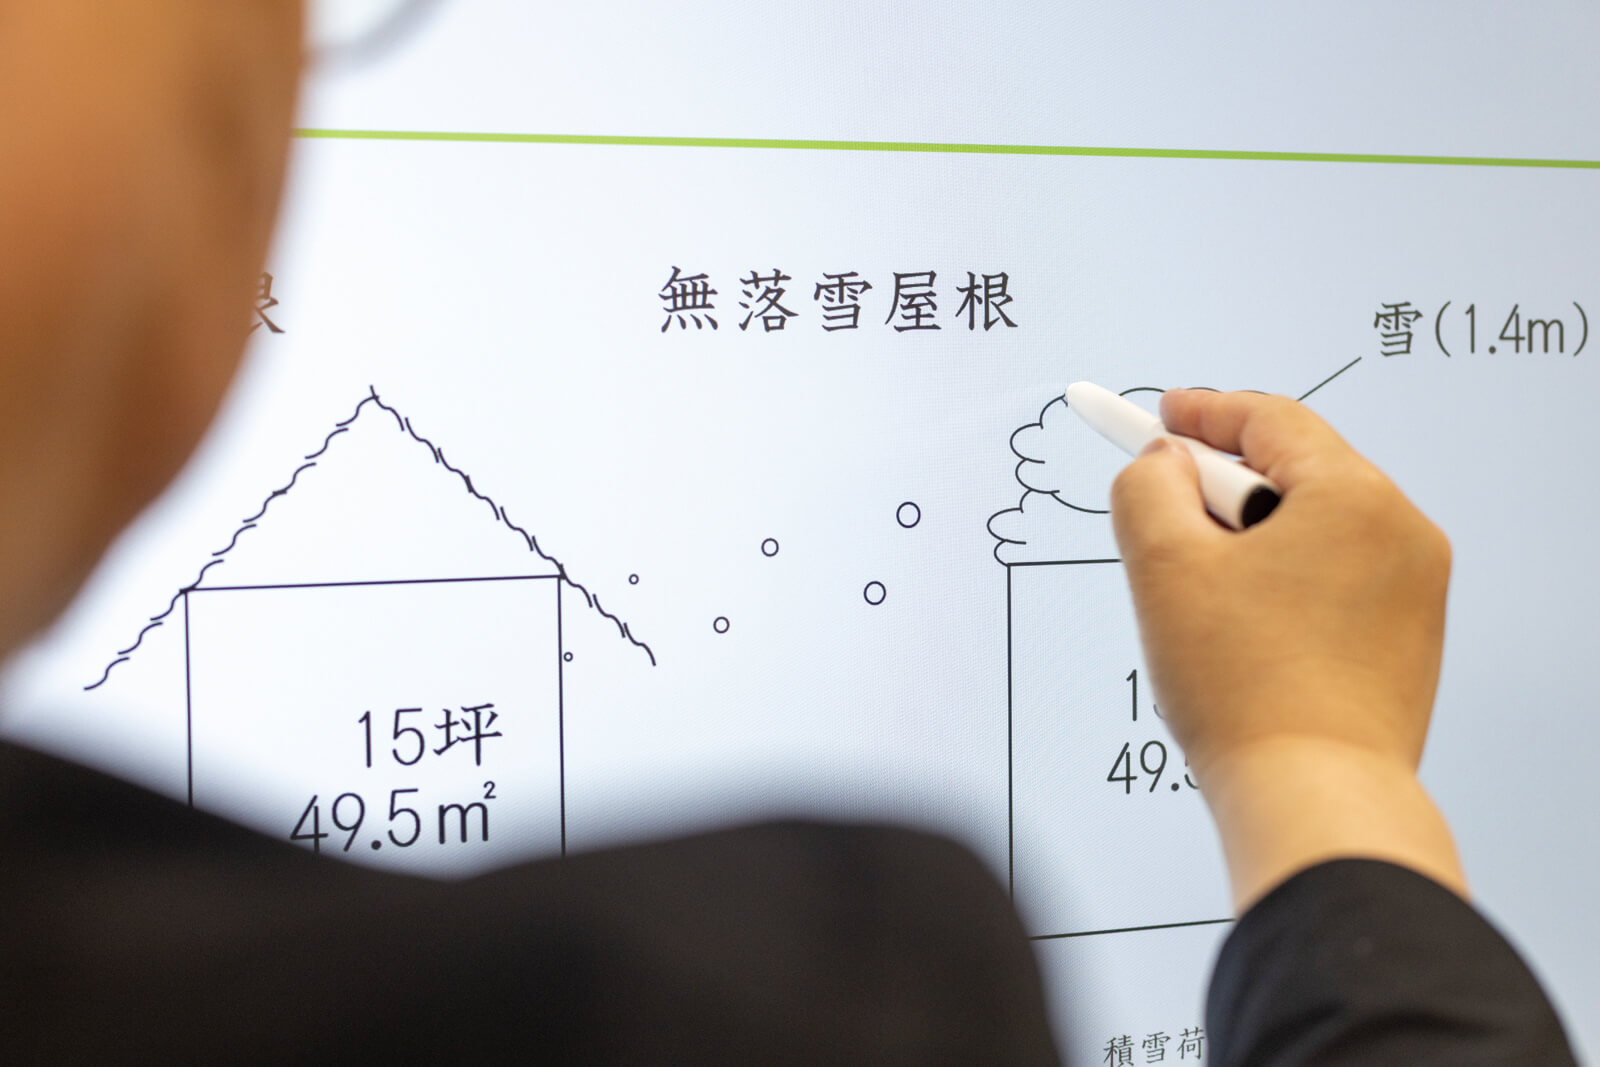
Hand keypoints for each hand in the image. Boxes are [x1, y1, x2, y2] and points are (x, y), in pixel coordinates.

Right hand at [1110, 389, 1465, 909]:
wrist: (1314, 799)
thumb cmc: (1247, 690)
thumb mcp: (1164, 566)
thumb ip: (1148, 487)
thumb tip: (1163, 463)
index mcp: (1355, 498)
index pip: (1270, 421)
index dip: (1202, 413)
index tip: (1157, 415)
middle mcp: (1402, 533)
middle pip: (1294, 472)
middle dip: (1221, 486)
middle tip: (1165, 515)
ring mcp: (1414, 589)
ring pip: (1313, 528)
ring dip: (1249, 539)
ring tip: (1200, 593)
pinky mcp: (1408, 639)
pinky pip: (1334, 577)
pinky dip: (1282, 581)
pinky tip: (1240, 630)